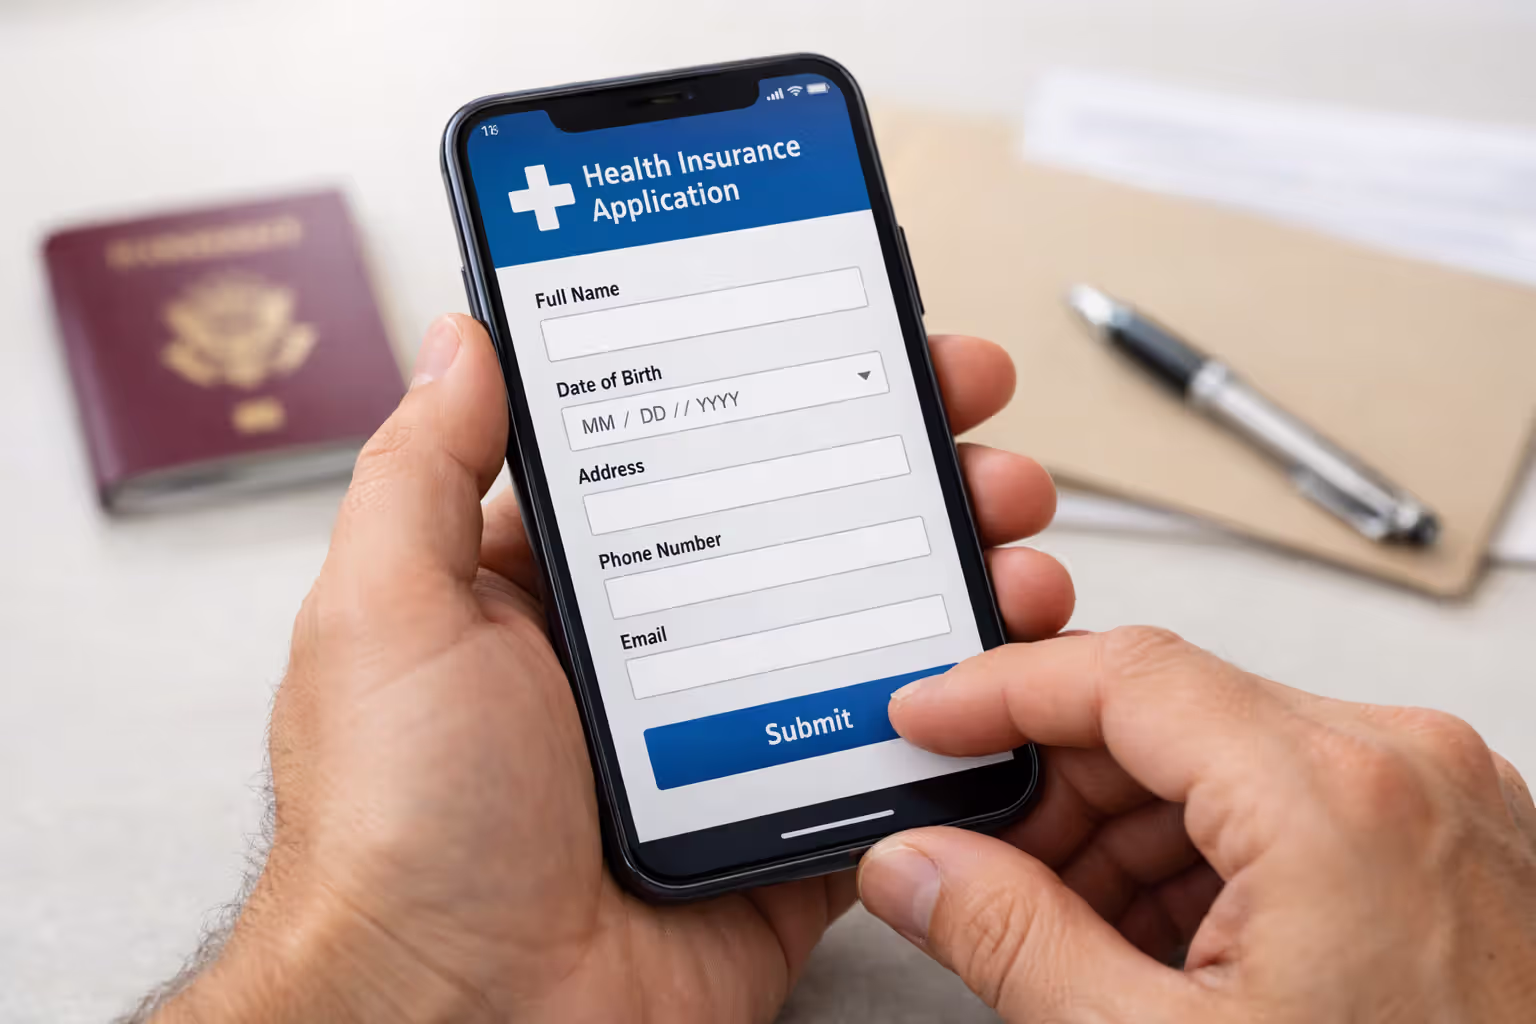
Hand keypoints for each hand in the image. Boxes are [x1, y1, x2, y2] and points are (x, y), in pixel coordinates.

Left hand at [151, 315, 1074, 1023]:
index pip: (690, 456)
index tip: (848, 331)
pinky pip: (894, 754)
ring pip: (868, 630)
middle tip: (968, 418)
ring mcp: (729, 738)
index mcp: (561, 594)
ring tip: (1010, 527)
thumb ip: (424, 470)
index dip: (774, 389)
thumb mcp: (388, 615)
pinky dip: (965, 707)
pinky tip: (1006, 652)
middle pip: (802, 531)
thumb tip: (463, 341)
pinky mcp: (787, 824)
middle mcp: (654, 657)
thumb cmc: (399, 828)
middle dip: (900, 463)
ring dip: (953, 567)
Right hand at [857, 628, 1535, 1020]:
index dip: (998, 691)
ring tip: (1075, 932)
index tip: (930, 720)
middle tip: (984, 862)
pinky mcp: (1450, 841)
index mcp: (1333, 796)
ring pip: (1225, 758)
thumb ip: (1014, 941)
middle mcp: (1401, 768)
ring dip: (1126, 831)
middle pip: (1168, 714)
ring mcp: (1438, 799)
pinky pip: (1289, 802)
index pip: (1121, 674)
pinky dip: (1205, 857)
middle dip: (1058, 789)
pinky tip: (1163, 944)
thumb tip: (921, 869)